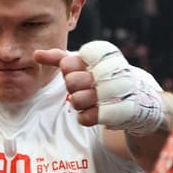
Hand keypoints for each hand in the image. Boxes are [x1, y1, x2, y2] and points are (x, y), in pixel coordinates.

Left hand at [34, 41, 163, 133]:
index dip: (69, 69)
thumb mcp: (85, 63)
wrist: (137, 100)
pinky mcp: (116, 113)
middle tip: (85, 86)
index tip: (81, 70)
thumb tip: (35, 54)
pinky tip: (95, 111)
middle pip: (70, 82)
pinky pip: (85, 118)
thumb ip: (60, 57)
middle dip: (73, 87)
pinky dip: (86, 117)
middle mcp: (109, 71)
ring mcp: (113, 93)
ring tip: (91, 99)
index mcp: (102, 54)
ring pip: (76, 101)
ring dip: (79, 103)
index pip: (67, 62)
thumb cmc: (104, 78)